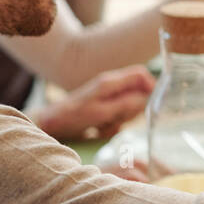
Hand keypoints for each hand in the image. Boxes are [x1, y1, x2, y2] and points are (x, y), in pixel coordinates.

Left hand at [34, 65, 154, 141]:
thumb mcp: (101, 112)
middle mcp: (111, 86)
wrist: (52, 123)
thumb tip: (146, 98)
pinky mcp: (104, 106)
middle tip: (119, 118)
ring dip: (122, 118)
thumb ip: (125, 104)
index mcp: (111, 82)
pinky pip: (119, 114)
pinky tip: (100, 129)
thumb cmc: (73, 116)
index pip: (141, 74)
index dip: (151, 86)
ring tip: (105, 125)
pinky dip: (113, 123)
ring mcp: (108, 96)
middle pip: (138, 92)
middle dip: (134, 109)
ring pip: (129, 106)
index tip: (151, 104)